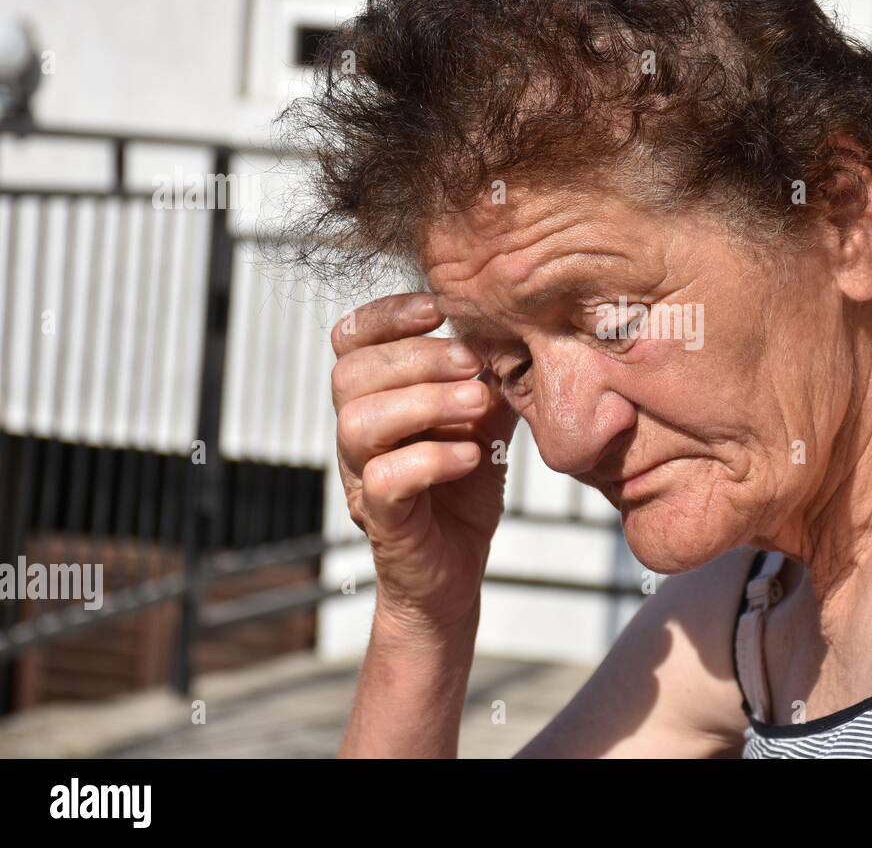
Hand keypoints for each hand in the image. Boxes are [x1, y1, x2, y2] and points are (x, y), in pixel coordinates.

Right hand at [331, 292, 516, 631]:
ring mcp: (362, 479)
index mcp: (374, 400)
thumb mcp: (483, 422)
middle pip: (350, 374)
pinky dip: (430, 459)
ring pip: (358, 423)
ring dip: (424, 402)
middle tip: (472, 363)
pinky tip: (470, 456)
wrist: (456, 571)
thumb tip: (513, 328)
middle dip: (416, 357)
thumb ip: (487, 377)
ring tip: (477, 402)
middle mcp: (356, 436)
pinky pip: (384, 480)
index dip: (384, 315)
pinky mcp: (382, 521)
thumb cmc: (462, 492)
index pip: (348, 340)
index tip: (436, 309)